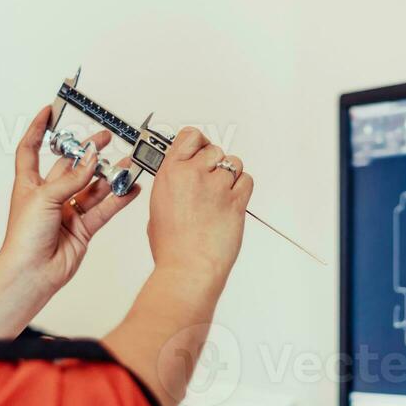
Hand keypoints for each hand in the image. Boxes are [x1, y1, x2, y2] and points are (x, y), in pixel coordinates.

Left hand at [0, 106, 141, 294]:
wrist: (32, 273)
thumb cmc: (24, 238)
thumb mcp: (44, 198)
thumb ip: (71, 179)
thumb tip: (90, 160)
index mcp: (29, 184)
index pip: (31, 149)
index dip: (38, 129)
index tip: (49, 112)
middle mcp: (49, 196)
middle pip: (70, 167)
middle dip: (87, 152)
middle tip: (105, 139)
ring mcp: (67, 211)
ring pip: (92, 187)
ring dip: (108, 175)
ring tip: (126, 163)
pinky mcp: (83, 227)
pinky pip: (104, 208)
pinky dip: (118, 198)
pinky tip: (130, 187)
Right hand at [146, 127, 252, 286]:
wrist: (188, 269)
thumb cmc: (172, 247)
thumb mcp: (158, 207)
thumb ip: (173, 185)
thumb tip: (183, 179)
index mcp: (170, 173)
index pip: (190, 136)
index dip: (198, 141)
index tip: (200, 147)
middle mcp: (194, 175)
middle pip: (214, 149)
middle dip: (214, 163)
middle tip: (210, 180)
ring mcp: (217, 187)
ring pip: (233, 163)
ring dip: (229, 175)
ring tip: (220, 194)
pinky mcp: (236, 201)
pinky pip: (247, 180)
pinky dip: (242, 187)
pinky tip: (232, 199)